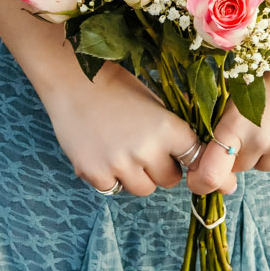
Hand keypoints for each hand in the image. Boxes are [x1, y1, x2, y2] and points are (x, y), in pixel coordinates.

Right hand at [41, 61, 198, 196]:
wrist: (72, 81)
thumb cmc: (115, 86)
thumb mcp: (153, 101)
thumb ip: (172, 128)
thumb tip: (198, 147)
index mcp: (166, 127)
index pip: (194, 157)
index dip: (187, 155)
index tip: (180, 154)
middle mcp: (146, 150)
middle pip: (170, 180)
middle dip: (162, 168)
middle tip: (147, 151)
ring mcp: (119, 165)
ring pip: (144, 189)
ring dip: (138, 177)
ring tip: (124, 152)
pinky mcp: (95, 174)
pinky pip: (114, 190)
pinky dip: (111, 177)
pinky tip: (103, 154)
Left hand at [184, 71, 269, 195]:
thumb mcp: (239, 93)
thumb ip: (225, 126)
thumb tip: (208, 158)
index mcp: (235, 124)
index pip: (210, 173)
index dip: (202, 181)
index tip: (201, 178)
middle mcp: (260, 140)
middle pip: (239, 167)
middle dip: (240, 153)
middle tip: (252, 126)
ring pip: (264, 167)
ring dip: (264, 153)